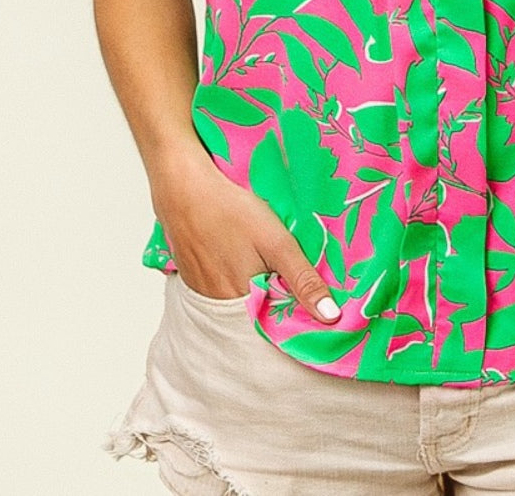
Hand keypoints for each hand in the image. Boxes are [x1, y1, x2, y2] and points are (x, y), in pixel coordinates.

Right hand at [150, 147, 340, 322]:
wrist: (184, 189)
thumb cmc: (231, 212)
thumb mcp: (277, 243)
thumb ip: (303, 280)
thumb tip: (330, 316)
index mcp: (243, 303)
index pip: (274, 326)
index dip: (292, 315)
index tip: (310, 306)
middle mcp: (219, 306)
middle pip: (254, 314)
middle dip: (272, 302)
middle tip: (285, 277)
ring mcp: (201, 292)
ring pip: (236, 302)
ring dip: (251, 291)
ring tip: (260, 263)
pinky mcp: (191, 277)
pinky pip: (217, 290)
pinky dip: (231, 280)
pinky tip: (236, 257)